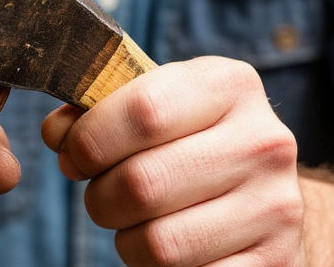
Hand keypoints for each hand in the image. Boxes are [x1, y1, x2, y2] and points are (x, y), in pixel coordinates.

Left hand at [43, 57, 304, 265]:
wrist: (266, 196)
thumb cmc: (194, 142)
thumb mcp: (158, 105)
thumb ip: (102, 110)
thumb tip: (58, 134)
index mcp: (231, 85)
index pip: (143, 111)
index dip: (90, 139)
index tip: (75, 153)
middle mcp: (264, 141)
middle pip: (142, 184)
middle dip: (101, 197)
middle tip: (104, 194)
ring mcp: (275, 206)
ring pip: (159, 243)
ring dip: (128, 240)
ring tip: (139, 222)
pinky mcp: (275, 261)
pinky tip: (172, 247)